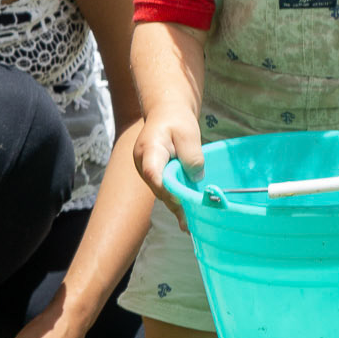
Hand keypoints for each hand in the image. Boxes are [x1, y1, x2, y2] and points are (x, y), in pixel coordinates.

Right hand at [134, 111, 202, 226]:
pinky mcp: (154, 175)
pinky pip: (164, 190)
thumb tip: (196, 178)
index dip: (166, 189)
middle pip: (158, 187)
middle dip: (175, 204)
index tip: (181, 201)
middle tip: (191, 222)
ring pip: (161, 191)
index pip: (152, 173)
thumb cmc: (176, 120)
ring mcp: (146, 171)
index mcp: (149, 149)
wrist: (166, 113)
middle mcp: (142, 163)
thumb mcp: (188, 133)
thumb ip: (192, 156)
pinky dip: (176, 202)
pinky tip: (187, 219)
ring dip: (176, 206)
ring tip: (191, 225)